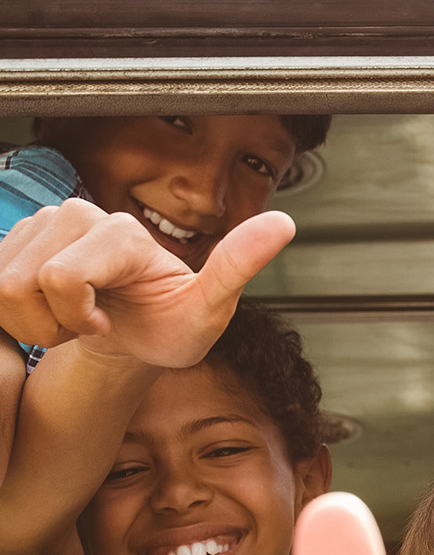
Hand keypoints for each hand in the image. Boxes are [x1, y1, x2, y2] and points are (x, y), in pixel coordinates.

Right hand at [0, 199, 292, 363]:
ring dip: (34, 322)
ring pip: (1, 286)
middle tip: (91, 326)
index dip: (78, 318)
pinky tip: (52, 312)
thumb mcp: (210, 309)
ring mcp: (40, 224)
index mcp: (122, 232)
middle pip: (25, 283)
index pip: (62, 278)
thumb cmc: (170, 329)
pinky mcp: (12, 240)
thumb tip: (284, 222)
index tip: (107, 325)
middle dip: (54, 324)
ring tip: (74, 320)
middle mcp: (78, 215)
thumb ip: (239, 264)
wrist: (134, 339)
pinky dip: (14, 315)